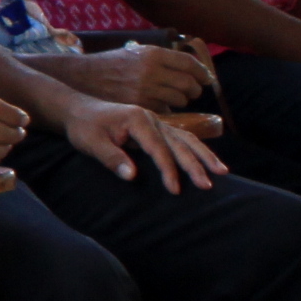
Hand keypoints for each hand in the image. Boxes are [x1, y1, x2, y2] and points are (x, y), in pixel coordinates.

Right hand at [39, 42, 215, 112]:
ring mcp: (145, 89)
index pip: (189, 64)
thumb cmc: (110, 64)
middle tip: (193, 91)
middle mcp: (151, 70)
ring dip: (181, 100)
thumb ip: (161, 58)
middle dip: (195, 89)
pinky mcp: (138, 105)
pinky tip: (160, 106)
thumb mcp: (135, 52)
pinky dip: (167, 109)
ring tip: (175, 98)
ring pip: (179, 99)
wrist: (81, 78)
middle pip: (189, 84)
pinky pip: (164, 110)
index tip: (206, 78)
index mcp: (153, 54)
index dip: (202, 73)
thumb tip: (190, 68)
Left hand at [62, 93, 222, 191]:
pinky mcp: (157, 127)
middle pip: (179, 143)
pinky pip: (181, 138)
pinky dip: (196, 149)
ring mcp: (157, 122)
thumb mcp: (91, 143)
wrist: (78, 110)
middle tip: (208, 184)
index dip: (167, 170)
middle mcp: (152, 119)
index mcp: (137, 120)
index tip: (174, 190)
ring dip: (204, 155)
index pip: (158, 148)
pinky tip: (208, 161)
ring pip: (186, 139)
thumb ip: (111, 158)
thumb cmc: (84, 127)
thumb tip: (131, 176)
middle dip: (195, 164)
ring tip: (222, 172)